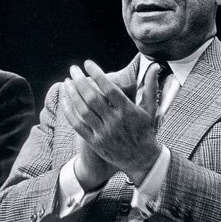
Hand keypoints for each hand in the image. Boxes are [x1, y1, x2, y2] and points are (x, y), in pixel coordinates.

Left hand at [61, 60, 161, 185]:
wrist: (142, 158)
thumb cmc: (146, 130)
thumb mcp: (151, 108)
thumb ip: (150, 86)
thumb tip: (155, 66)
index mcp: (128, 111)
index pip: (109, 88)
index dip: (97, 74)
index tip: (88, 63)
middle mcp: (115, 121)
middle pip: (92, 97)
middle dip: (80, 80)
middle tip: (73, 69)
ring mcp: (104, 132)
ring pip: (83, 110)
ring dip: (72, 94)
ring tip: (67, 82)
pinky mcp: (95, 142)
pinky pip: (78, 125)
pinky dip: (69, 111)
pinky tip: (65, 101)